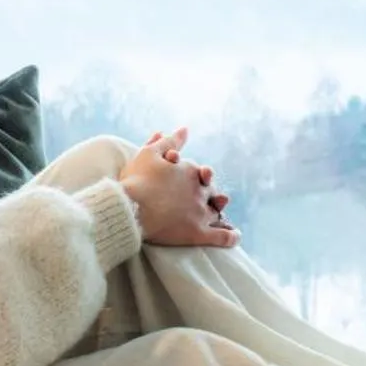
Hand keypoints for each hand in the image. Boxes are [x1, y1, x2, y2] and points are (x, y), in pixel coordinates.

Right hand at [119, 127, 239, 248]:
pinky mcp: (198, 233)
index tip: (195, 178)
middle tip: (210, 195)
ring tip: (223, 213)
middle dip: (211, 192)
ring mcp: (201, 213)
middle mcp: (200, 191)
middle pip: (211, 192)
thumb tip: (185, 129)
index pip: (201, 174)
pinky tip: (236, 236)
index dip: (199, 176)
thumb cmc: (136, 179)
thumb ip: (170, 141)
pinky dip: (231, 237)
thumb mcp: (150, 153)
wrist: (130, 208)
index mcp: (190, 171)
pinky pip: (221, 237)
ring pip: (217, 212)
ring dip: (221, 211)